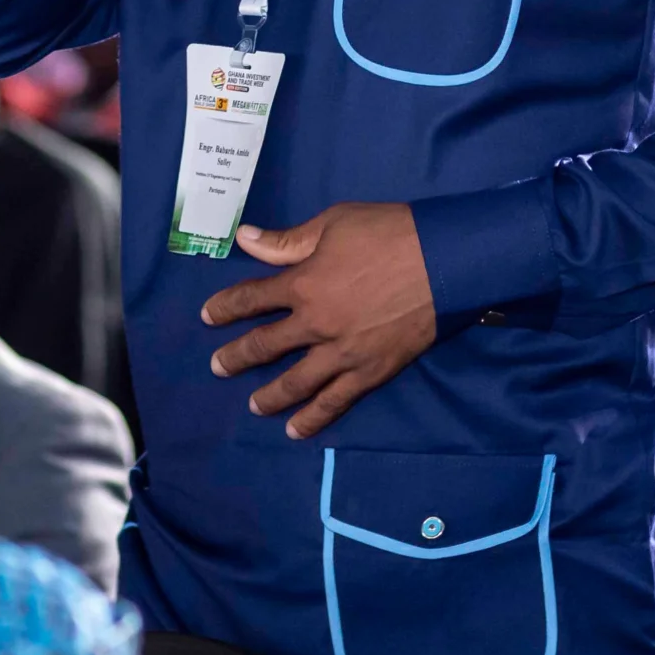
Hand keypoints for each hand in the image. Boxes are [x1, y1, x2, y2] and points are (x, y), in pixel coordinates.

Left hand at [200, 203, 437, 439]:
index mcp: (302, 283)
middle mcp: (315, 324)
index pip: (251, 299)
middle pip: (264, 346)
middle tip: (218, 367)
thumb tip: (245, 238)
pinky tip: (296, 430)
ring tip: (253, 405)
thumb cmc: (389, 233)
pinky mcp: (369, 372)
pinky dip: (313, 418)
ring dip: (269, 395)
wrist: (446, 261)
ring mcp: (342, 353)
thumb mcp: (334, 224)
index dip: (226, 307)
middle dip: (236, 356)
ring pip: (295, 382)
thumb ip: (287, 240)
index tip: (208, 317)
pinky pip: (334, 401)